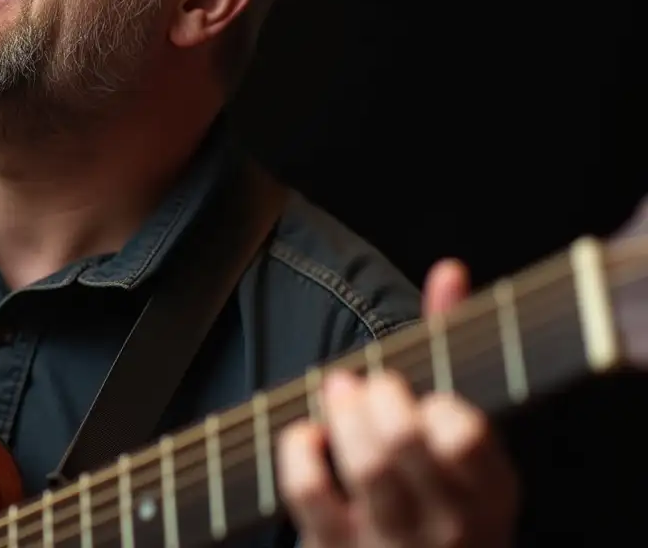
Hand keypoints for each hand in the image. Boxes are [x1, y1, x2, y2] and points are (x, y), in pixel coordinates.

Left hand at [276, 259, 518, 546]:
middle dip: (380, 393)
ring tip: (339, 391)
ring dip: (344, 413)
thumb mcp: (461, 435)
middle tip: (370, 382)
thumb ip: (452, 348)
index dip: (442, 406)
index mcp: (490, 490)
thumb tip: (449, 269)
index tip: (428, 397)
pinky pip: (309, 492)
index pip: (470, 438)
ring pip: (366, 466)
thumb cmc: (435, 489)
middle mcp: (450, 525)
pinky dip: (299, 449)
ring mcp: (392, 544)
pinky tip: (310, 435)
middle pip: (407, 441)